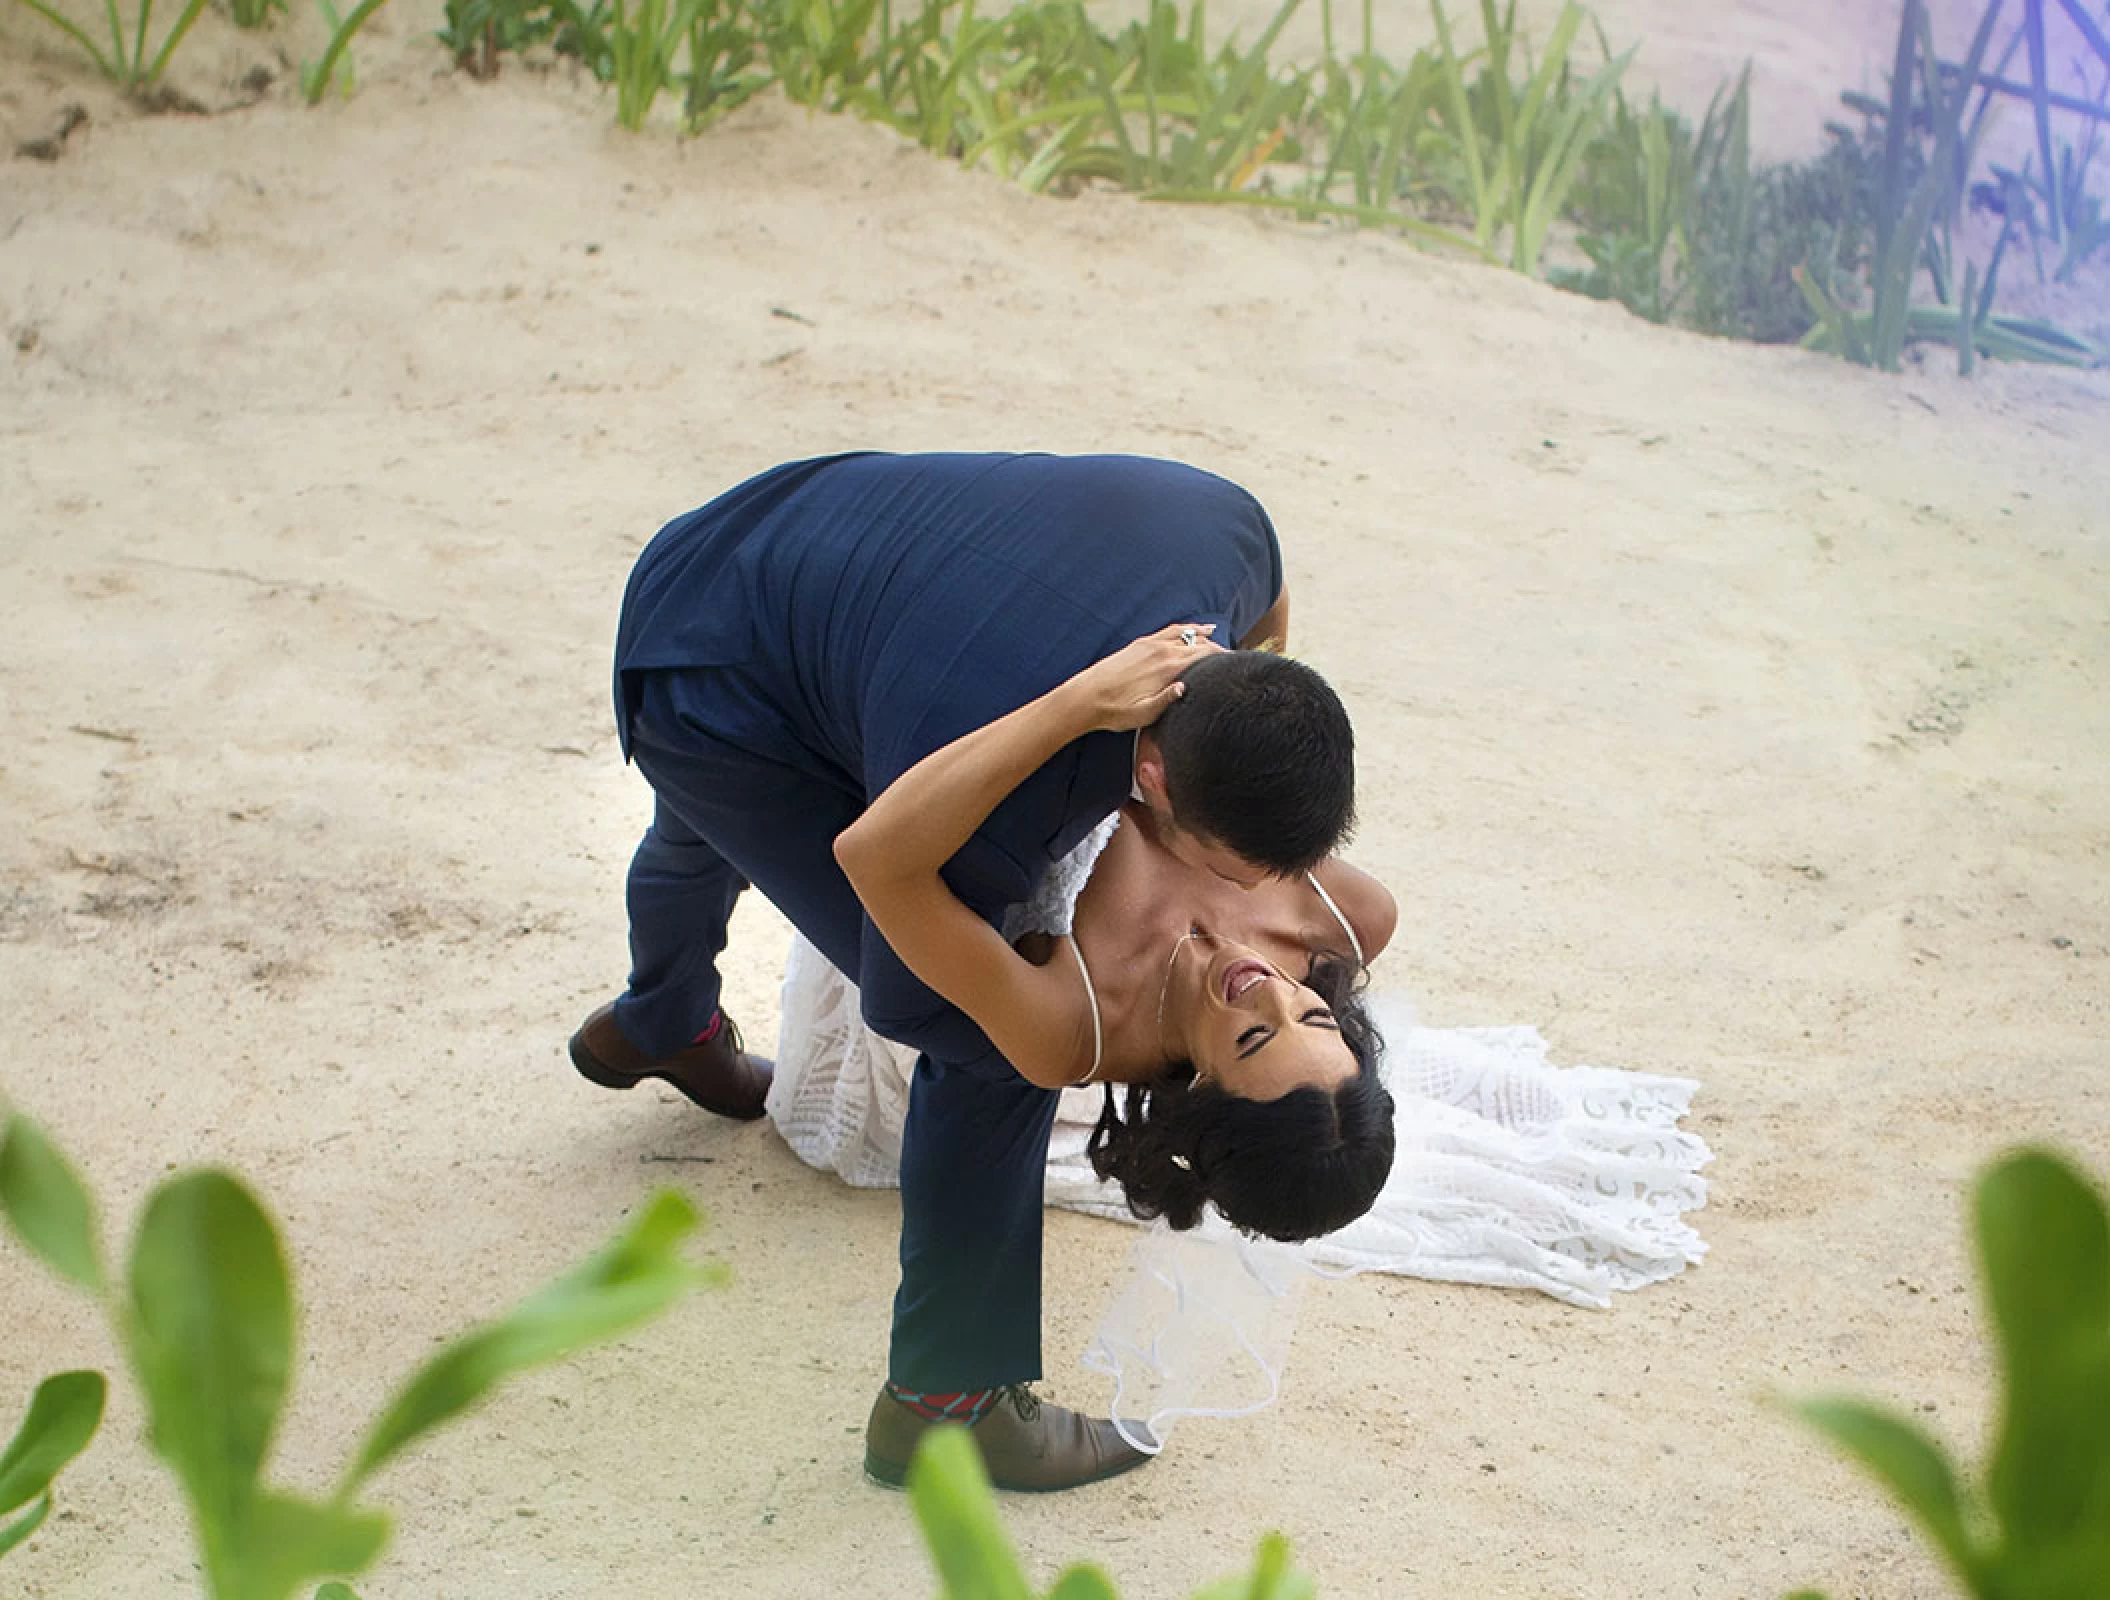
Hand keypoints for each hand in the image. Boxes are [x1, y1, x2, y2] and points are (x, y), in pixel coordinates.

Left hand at [1066, 623, 1222, 732]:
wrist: (1085, 698)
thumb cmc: (1115, 711)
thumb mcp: (1145, 714)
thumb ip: (1167, 700)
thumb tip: (1184, 689)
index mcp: (1167, 667)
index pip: (1204, 656)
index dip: (1223, 658)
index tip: (1237, 663)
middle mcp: (1161, 650)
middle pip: (1198, 644)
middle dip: (1216, 648)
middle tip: (1231, 656)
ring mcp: (1149, 644)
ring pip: (1183, 633)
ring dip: (1200, 634)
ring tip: (1214, 633)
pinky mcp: (1138, 644)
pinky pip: (1167, 631)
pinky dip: (1182, 629)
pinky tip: (1187, 630)